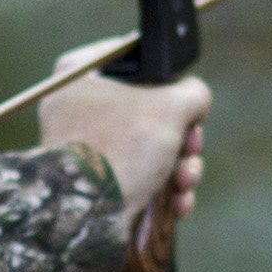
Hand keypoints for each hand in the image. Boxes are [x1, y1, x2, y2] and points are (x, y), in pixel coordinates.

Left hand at [39, 71, 210, 251]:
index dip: (169, 79)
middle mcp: (75, 104)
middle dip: (182, 136)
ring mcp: (82, 144)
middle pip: (147, 109)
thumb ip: (193, 93)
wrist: (87, 214)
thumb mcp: (171, 108)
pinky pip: (133, 173)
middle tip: (191, 146)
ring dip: (180, 166)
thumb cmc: (123, 148)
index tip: (184, 99)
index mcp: (80, 72)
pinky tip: (178, 203)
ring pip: (146, 146)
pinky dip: (161, 188)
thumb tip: (195, 99)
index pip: (136, 58)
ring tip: (186, 181)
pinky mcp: (92, 179)